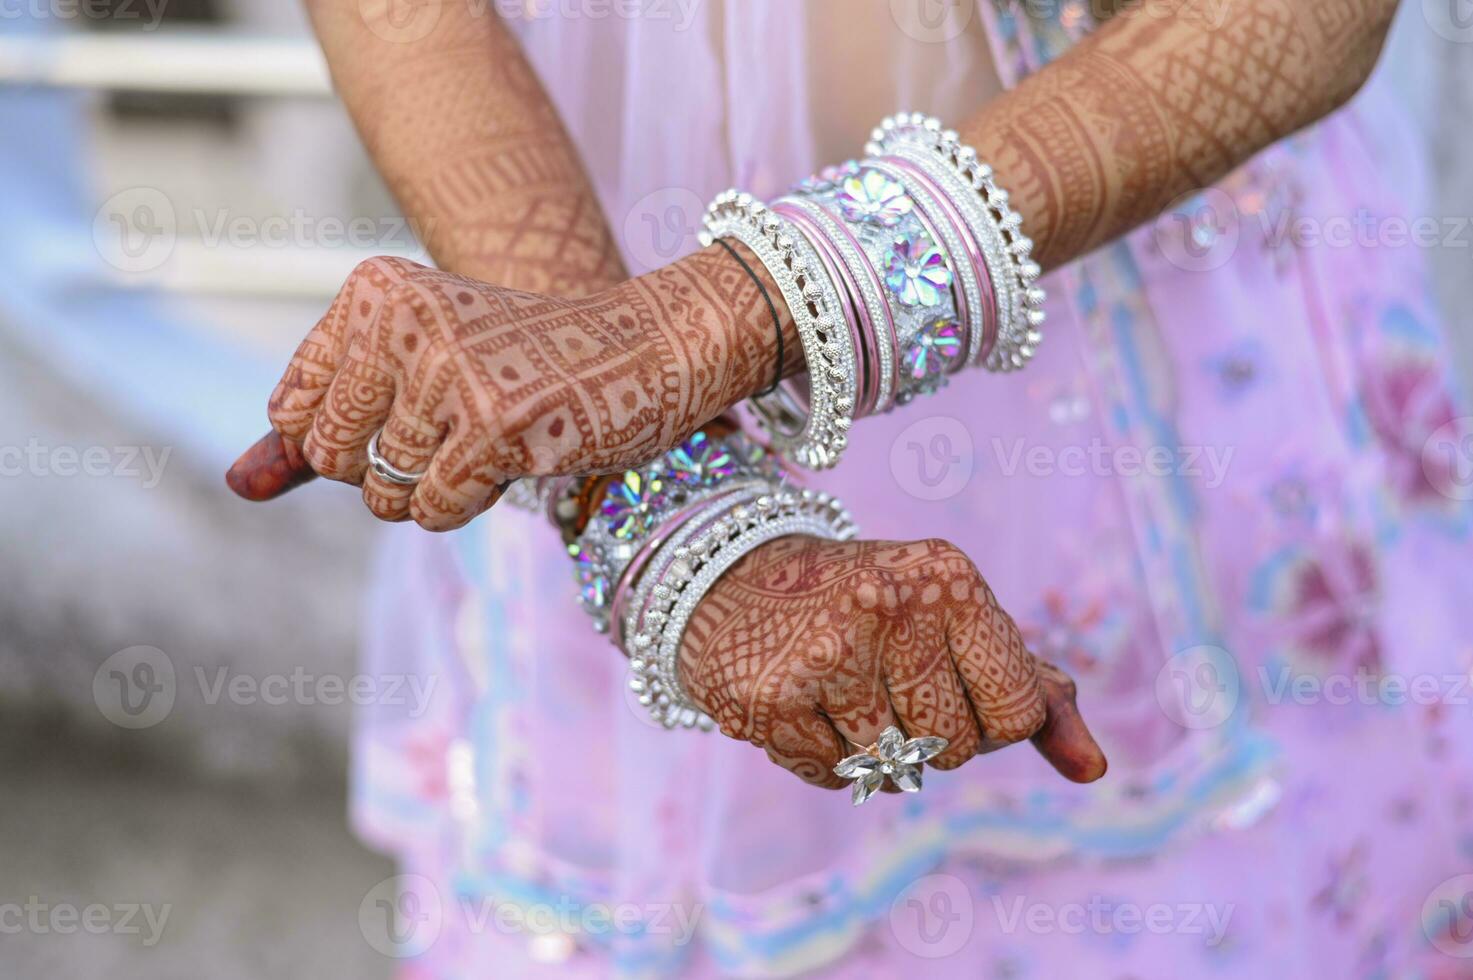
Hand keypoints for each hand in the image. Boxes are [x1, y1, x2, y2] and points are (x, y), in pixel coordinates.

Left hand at [229, 247, 785, 529]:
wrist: (648, 347)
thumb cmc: (525, 364)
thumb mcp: (416, 374)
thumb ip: (321, 427)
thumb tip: (236, 488)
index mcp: (374, 293)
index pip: (294, 410)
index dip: (350, 437)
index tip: (414, 406)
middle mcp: (402, 320)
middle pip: (329, 456)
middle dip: (385, 469)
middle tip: (454, 426)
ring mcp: (448, 372)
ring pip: (379, 493)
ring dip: (432, 491)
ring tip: (487, 439)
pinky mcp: (494, 424)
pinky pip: (433, 510)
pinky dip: (468, 503)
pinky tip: (514, 455)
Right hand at [680, 536, 1106, 790]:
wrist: (737, 576)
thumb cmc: (873, 608)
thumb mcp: (958, 623)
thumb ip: (1032, 692)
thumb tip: (1093, 769)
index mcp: (951, 580)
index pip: (1017, 712)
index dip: (988, 716)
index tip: (947, 676)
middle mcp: (890, 606)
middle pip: (956, 748)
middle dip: (928, 734)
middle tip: (885, 679)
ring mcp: (827, 652)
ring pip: (894, 769)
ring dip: (875, 749)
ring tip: (844, 690)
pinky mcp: (772, 696)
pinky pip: (834, 775)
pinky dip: (825, 754)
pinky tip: (804, 702)